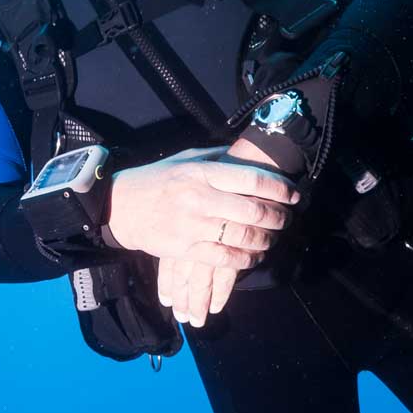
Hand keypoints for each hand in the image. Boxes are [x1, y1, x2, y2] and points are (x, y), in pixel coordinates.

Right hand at [106, 145, 299, 267]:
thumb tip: (247, 154)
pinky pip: (225, 258)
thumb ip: (216, 158)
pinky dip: (246, 258)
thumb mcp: (185, 159)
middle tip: (287, 219)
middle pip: (252, 210)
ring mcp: (192, 225)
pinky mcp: (185, 249)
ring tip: (273, 238)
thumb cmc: (156, 180)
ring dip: (266, 240)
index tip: (293, 195)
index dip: (278, 188)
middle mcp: (199, 198)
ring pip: (242, 236)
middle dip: (277, 217)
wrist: (119, 206)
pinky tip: (253, 255)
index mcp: (201, 172)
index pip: (251, 179)